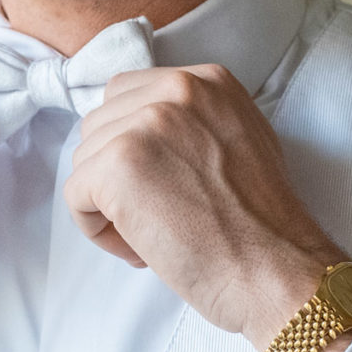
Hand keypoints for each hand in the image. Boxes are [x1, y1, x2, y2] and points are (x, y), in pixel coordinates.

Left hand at [62, 65, 345, 345]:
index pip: (129, 95)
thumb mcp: (245, 140)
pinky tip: (140, 250)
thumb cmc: (263, 226)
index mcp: (206, 81)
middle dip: (116, 174)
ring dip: (107, 205)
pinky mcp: (119, 165)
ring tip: (154, 236)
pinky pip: (75, 195)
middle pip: (101, 125)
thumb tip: (143, 132)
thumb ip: (196, 122)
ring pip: (85, 161)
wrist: (276, 270)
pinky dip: (98, 231)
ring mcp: (144, 124)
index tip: (161, 184)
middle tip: (157, 215)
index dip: (134, 146)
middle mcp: (175, 90)